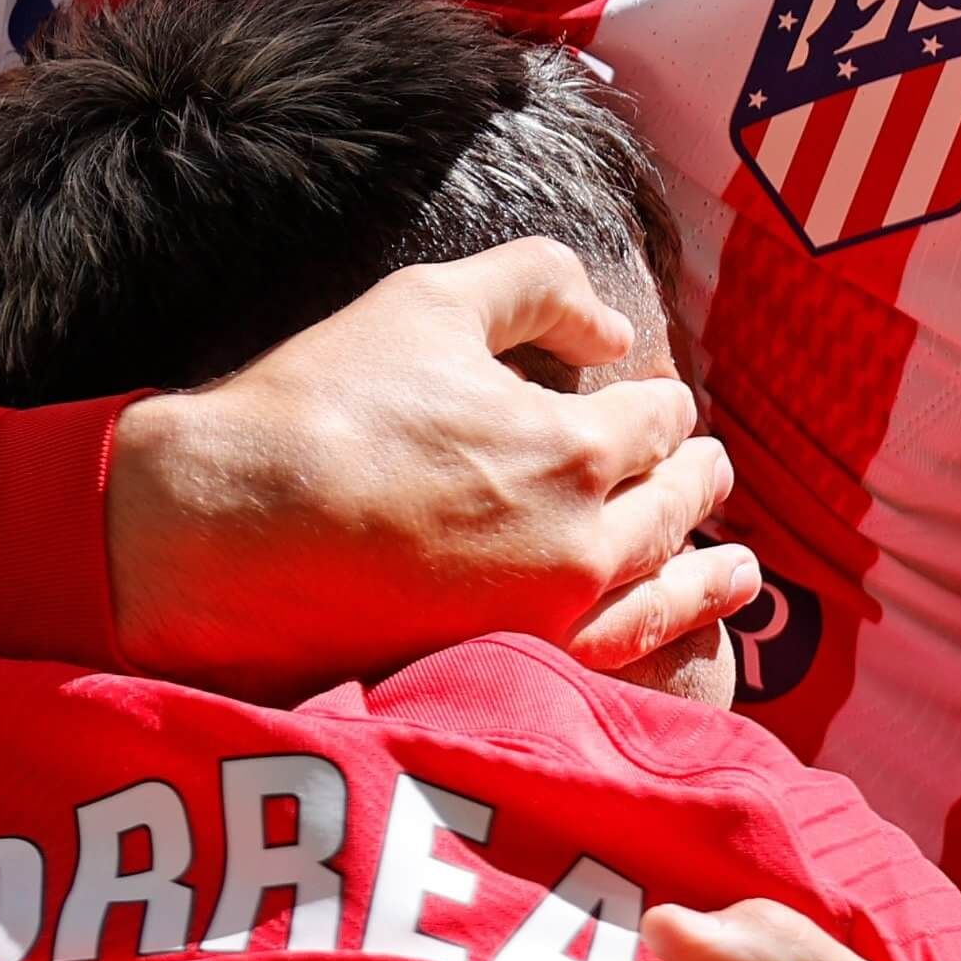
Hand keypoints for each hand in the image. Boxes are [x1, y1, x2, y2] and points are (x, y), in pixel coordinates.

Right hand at [103, 238, 752, 693]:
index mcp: (575, 447)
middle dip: (696, 479)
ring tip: (737, 572)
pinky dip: (661, 650)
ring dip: (705, 575)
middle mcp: (582, 543)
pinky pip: (617, 666)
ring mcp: (548, 621)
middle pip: (674, 506)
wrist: (222, 529)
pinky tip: (670, 647)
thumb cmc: (321, 404)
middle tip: (707, 472)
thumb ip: (537, 287)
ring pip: (662, 595)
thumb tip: (611, 330)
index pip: (657, 417)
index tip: (653, 399)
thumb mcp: (431, 300)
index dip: (658, 400)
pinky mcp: (504, 674)